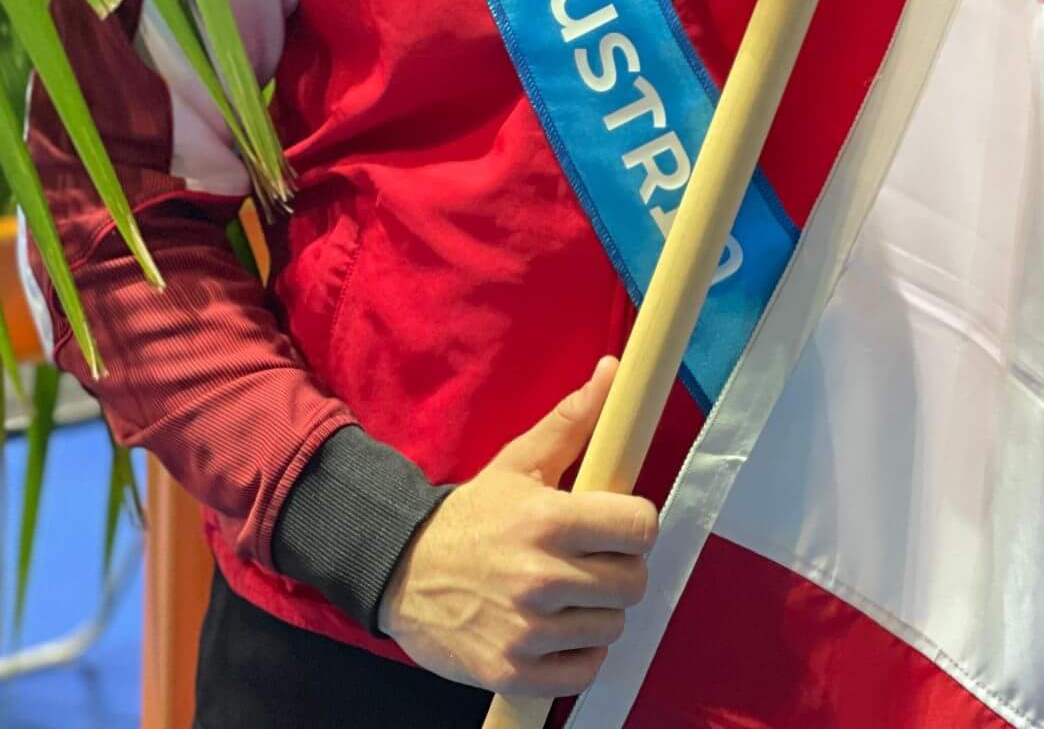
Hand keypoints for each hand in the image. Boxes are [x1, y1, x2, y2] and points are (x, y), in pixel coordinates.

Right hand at [378, 356, 657, 697]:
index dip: (636, 524)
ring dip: (598, 611)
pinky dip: (578, 654)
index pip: (640, 526)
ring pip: (612, 626)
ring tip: (569, 593)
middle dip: (620, 568)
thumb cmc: (473, 515)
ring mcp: (527, 630)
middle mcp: (541, 576)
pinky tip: (557, 629)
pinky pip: (584, 671)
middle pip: (633, 581)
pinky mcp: (514, 673)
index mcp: (548, 519)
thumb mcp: (519, 462)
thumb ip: (572, 421)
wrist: (403, 573)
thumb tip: (615, 371)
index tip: (618, 525)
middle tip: (592, 560)